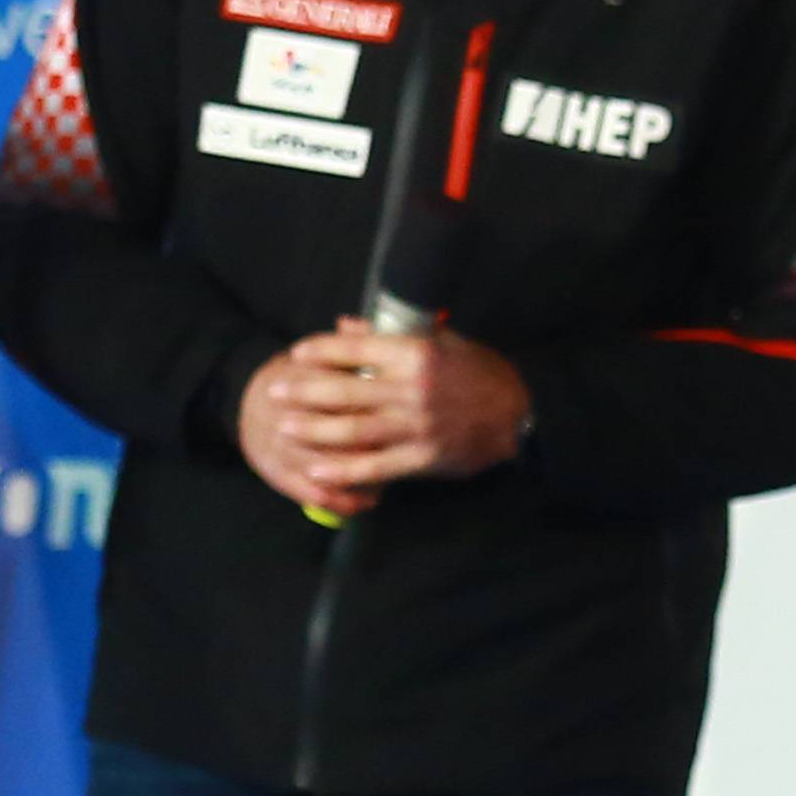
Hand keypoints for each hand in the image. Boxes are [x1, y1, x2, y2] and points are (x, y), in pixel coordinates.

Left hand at [240, 320, 530, 508]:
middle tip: (274, 390)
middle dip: (305, 391)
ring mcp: (418, 426)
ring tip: (285, 427)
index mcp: (418, 354)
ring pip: (355, 429)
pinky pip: (377, 466)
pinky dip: (345, 470)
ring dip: (315, 430)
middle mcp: (414, 389)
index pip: (358, 348)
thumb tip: (344, 325)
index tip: (297, 353)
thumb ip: (390, 334)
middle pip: (347, 390)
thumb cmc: (480, 371)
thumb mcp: (443, 341)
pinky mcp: (425, 458)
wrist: (521, 413)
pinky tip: (319, 470)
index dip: (322, 350)